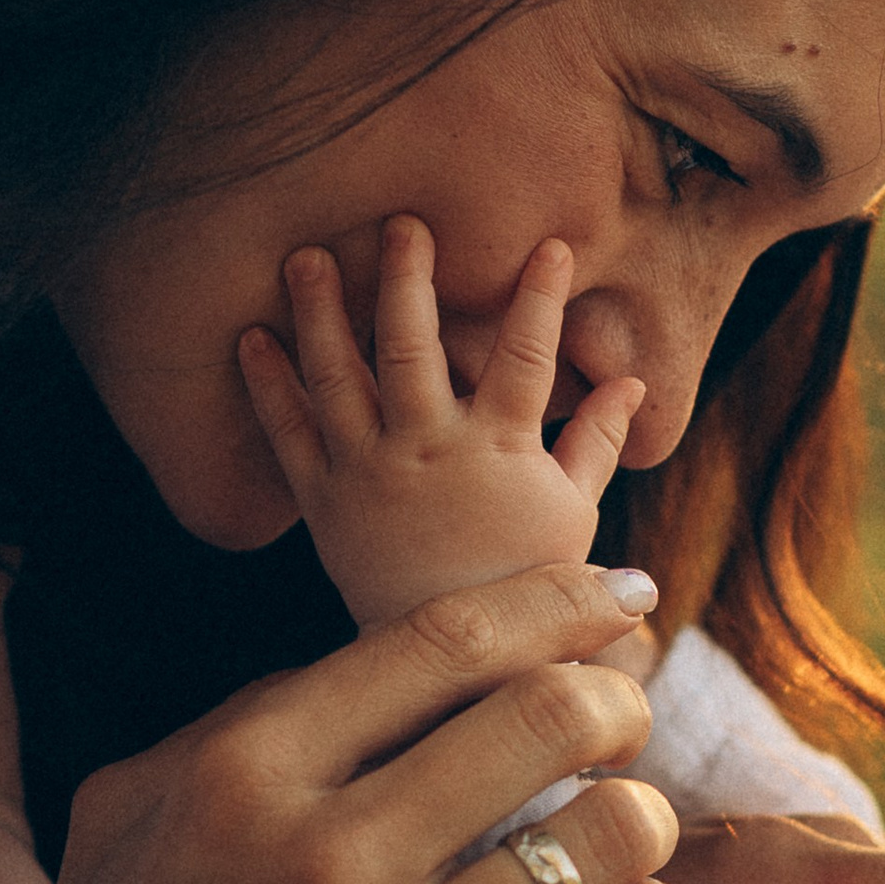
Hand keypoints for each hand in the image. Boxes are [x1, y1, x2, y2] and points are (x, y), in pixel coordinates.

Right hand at [0, 565, 697, 883]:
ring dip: (643, 818)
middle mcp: (326, 861)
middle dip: (618, 697)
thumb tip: (390, 663)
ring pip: (608, 836)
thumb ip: (244, 717)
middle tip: (625, 720)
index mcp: (243, 777)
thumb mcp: (126, 820)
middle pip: (550, 714)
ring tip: (627, 834)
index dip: (560, 601)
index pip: (445, 640)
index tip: (618, 596)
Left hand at [238, 219, 644, 630]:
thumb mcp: (574, 510)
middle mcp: (427, 449)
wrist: (454, 660)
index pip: (525, 355)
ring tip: (304, 257)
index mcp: (497, 448)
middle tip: (400, 223)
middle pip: (410, 346)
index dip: (539, 298)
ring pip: (338, 377)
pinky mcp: (324, 499)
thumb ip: (597, 440)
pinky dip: (268, 385)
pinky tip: (252, 338)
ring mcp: (369, 471)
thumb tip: (632, 381)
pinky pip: (288, 434)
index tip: (548, 245)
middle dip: (405, 278)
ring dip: (320, 312)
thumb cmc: (524, 578)